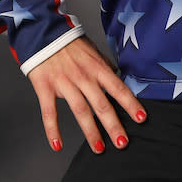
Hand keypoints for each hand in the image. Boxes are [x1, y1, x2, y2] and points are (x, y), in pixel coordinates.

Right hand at [27, 38, 146, 153]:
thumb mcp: (92, 50)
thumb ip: (104, 66)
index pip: (118, 88)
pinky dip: (52, 130)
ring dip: (90, 131)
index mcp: (96, 68)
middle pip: (101, 104)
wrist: (41, 32)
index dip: (130, 104)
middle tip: (122, 142)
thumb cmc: (69, 43)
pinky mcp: (45, 87)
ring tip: (99, 148)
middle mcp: (82, 76)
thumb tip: (117, 77)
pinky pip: (49, 112)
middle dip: (113, 125)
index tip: (141, 119)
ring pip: (80, 111)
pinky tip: (58, 145)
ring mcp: (63, 82)